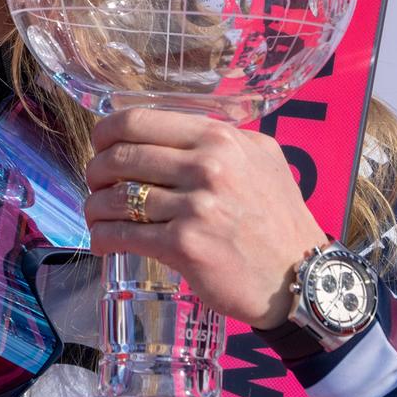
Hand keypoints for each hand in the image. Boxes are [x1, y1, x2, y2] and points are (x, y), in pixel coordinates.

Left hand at [81, 108, 324, 328]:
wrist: (301, 275)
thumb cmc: (279, 219)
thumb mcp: (261, 158)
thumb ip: (220, 139)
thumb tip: (170, 129)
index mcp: (220, 138)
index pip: (139, 120)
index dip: (106, 132)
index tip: (99, 145)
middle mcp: (208, 166)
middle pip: (120, 157)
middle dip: (95, 171)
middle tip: (95, 184)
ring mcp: (196, 207)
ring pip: (116, 198)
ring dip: (95, 208)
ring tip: (96, 216)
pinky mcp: (185, 246)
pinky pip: (124, 234)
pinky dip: (104, 237)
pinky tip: (103, 241)